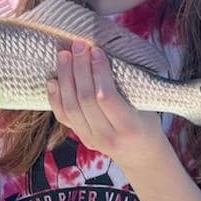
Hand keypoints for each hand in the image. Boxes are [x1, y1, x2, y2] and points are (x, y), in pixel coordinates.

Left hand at [46, 39, 165, 170]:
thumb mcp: (147, 105)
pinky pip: (63, 117)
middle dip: (80, 69)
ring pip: (71, 107)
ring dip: (66, 78)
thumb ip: (129, 85)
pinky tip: (53, 79)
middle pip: (85, 100)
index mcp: (129, 127)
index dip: (99, 72)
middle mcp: (107, 136)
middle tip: (78, 45)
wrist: (140, 155)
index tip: (96, 50)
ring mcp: (91, 139)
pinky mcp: (80, 137)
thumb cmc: (147, 123)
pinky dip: (55, 97)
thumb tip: (110, 51)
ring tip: (64, 55)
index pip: (107, 97)